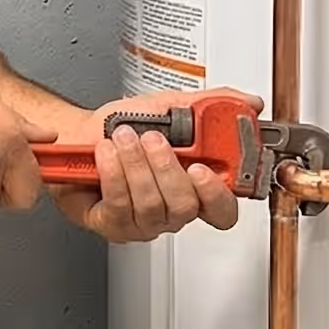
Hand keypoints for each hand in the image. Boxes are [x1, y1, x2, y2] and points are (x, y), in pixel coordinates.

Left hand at [50, 89, 262, 242]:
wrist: (78, 135)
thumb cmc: (122, 126)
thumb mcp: (170, 106)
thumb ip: (212, 106)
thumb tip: (250, 103)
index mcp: (194, 186)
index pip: (223, 209)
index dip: (218, 194)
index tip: (203, 169)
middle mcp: (171, 208)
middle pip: (185, 207)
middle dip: (165, 167)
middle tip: (151, 138)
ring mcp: (143, 221)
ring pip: (150, 205)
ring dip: (135, 164)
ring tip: (123, 138)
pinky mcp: (113, 225)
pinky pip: (120, 206)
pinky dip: (113, 173)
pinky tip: (107, 154)